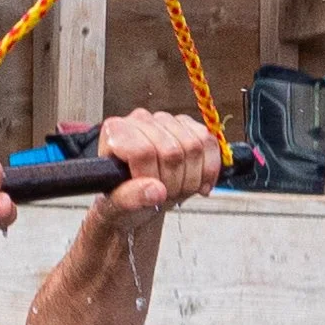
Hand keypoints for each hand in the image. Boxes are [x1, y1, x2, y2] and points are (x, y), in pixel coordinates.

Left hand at [82, 109, 220, 233]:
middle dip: (173, 183)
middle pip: (171, 151)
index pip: (143, 151)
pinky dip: (209, 169)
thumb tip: (156, 190)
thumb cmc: (123, 194)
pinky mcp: (188, 125)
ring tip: (178, 189)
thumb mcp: (118, 203)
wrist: (139, 193)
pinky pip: (209, 142)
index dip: (152, 177)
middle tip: (165, 196)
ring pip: (194, 146)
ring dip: (192, 178)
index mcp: (115, 131)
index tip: (151, 193)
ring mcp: (166, 120)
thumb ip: (131, 197)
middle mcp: (140, 120)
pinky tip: (198, 183)